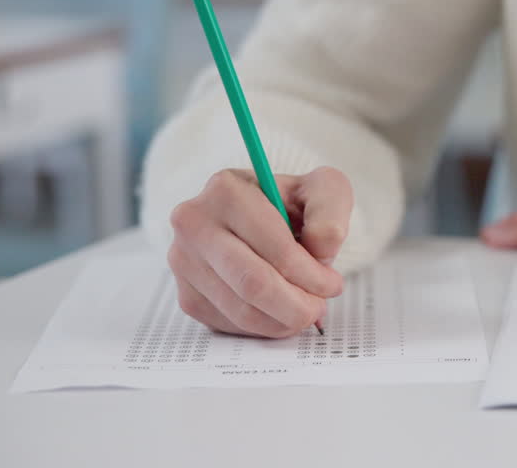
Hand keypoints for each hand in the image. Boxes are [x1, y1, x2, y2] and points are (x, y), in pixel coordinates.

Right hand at [167, 166, 351, 337]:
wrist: (262, 214)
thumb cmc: (294, 202)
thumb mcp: (324, 189)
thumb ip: (330, 212)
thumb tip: (320, 249)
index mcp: (226, 190)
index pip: (276, 249)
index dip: (312, 276)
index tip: (333, 284)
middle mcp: (194, 224)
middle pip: (253, 284)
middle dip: (296, 306)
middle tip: (319, 309)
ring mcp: (184, 262)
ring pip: (241, 310)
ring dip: (282, 321)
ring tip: (305, 310)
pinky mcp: (186, 293)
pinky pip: (228, 324)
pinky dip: (262, 327)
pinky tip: (279, 311)